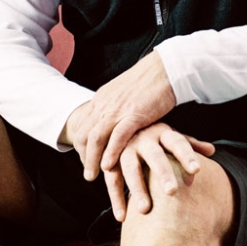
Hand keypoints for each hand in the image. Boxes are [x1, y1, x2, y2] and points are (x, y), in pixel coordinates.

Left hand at [61, 53, 175, 179]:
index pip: (83, 126)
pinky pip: (118, 136)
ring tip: (93, 176)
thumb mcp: (124, 94)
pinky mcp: (134, 114)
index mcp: (101, 99)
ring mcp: (118, 109)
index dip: (81, 146)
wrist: (165, 69)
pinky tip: (108, 166)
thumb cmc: (149, 83)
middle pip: (85, 134)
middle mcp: (105, 105)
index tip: (87, 160)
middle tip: (88, 174)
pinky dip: (111, 152)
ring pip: (97, 137)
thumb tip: (112, 121)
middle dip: (84, 156)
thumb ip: (115, 107)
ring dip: (92, 159)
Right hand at [104, 123, 215, 219]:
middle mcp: (143, 139)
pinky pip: (112, 180)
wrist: (123, 127)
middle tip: (172, 192)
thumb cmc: (156, 139)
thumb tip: (212, 151)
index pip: (178, 143)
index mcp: (162, 132)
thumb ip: (190, 145)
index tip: (197, 170)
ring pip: (130, 168)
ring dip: (137, 188)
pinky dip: (116, 199)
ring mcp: (125, 149)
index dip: (187, 155)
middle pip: (155, 156)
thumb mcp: (171, 138)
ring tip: (145, 210)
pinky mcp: (111, 162)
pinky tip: (122, 217)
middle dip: (163, 173)